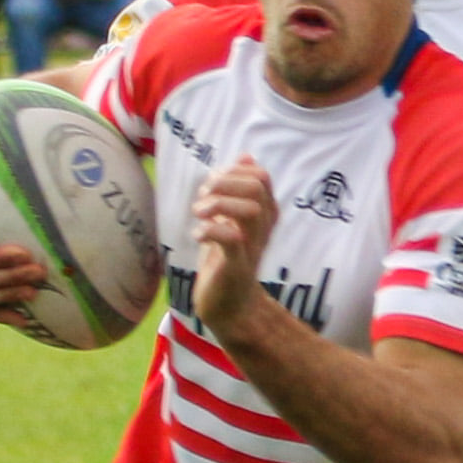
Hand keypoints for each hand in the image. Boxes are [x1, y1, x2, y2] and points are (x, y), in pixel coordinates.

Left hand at [191, 156, 276, 333]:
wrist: (228, 305)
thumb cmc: (227, 258)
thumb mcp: (231, 217)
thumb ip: (237, 188)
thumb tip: (247, 156)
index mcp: (264, 214)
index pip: (261, 176)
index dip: (234, 171)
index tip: (212, 185)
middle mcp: (263, 228)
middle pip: (257, 187)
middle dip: (224, 183)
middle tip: (203, 198)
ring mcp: (252, 246)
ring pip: (249, 210)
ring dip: (218, 204)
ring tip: (199, 214)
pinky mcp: (237, 266)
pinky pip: (231, 238)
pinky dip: (209, 230)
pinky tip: (198, 235)